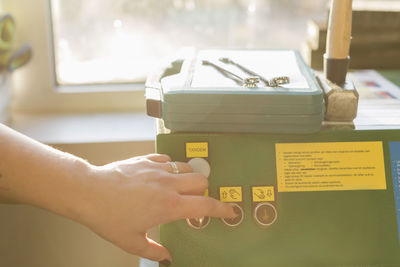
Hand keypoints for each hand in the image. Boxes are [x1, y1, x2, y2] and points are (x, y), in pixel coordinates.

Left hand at [80, 154, 234, 262]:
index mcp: (169, 206)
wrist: (89, 192)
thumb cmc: (108, 217)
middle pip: (202, 181)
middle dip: (204, 190)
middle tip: (196, 199)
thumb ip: (153, 251)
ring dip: (189, 177)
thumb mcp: (131, 241)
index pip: (206, 205)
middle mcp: (168, 185)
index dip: (222, 208)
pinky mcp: (146, 160)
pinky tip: (162, 175)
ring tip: (180, 186)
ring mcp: (158, 170)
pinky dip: (170, 167)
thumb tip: (166, 257)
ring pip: (187, 167)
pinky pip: (167, 160)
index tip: (229, 210)